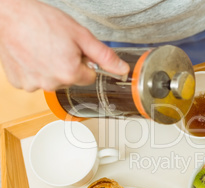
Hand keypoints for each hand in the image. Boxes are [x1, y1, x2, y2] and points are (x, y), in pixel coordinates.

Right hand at [0, 0, 128, 91]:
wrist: (9, 14)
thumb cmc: (42, 21)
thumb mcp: (81, 35)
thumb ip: (104, 56)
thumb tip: (123, 70)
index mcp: (70, 73)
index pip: (89, 77)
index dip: (84, 61)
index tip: (73, 49)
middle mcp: (51, 83)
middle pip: (71, 80)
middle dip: (68, 65)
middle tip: (57, 46)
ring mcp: (33, 84)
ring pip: (53, 81)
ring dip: (51, 68)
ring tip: (42, 48)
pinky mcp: (19, 83)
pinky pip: (35, 81)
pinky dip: (35, 70)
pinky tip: (31, 55)